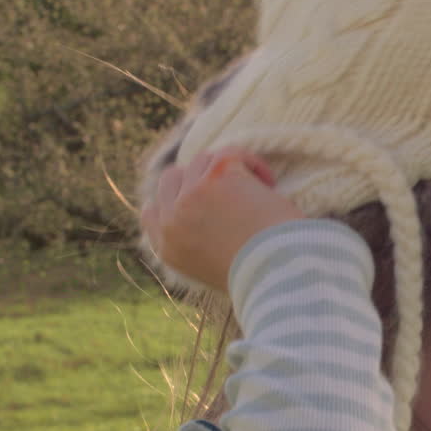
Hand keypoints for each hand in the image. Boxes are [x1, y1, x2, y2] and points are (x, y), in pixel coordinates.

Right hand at [141, 145, 302, 291]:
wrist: (278, 273)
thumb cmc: (260, 278)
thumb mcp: (216, 272)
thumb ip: (201, 247)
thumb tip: (211, 221)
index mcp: (169, 250)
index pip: (152, 213)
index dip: (174, 199)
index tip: (197, 198)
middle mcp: (172, 221)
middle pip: (170, 179)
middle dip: (198, 178)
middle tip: (230, 188)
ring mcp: (192, 195)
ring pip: (200, 161)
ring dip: (227, 169)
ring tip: (257, 187)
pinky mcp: (217, 175)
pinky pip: (229, 153)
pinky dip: (251, 162)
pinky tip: (268, 180)